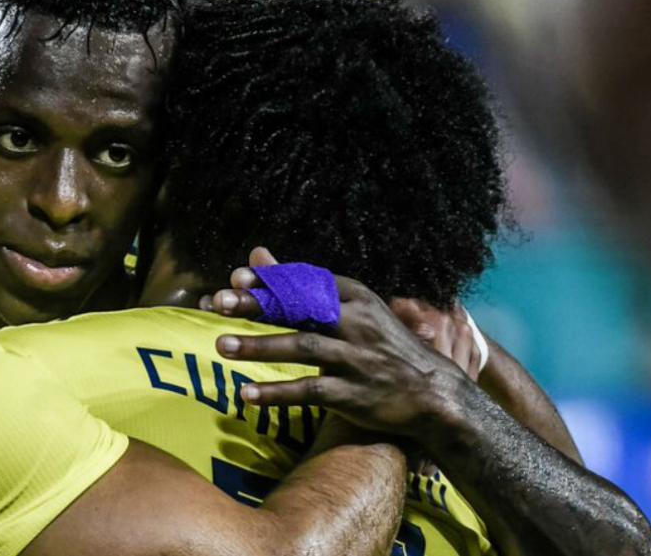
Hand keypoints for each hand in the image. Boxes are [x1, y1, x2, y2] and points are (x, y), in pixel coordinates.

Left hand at [207, 248, 469, 439]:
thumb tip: (255, 254)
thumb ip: (298, 285)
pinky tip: (247, 395)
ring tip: (221, 347)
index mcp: (354, 296)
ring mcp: (356, 358)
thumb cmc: (378, 345)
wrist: (432, 393)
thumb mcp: (347, 308)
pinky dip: (278, 393)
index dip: (270, 280)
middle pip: (301, 309)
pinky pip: (310, 391)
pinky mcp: (354, 394)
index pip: (305, 282)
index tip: (234, 278)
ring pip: (303, 347)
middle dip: (258, 305)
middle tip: (218, 302)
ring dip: (260, 347)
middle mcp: (356, 322)